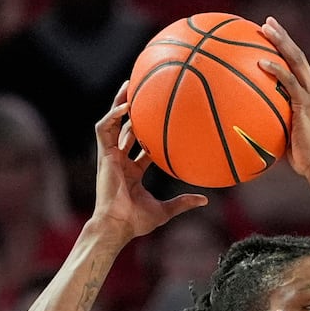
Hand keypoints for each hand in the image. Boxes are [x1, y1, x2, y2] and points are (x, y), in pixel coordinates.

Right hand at [91, 84, 208, 240]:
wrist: (117, 225)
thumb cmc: (136, 222)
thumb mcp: (165, 210)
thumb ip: (183, 203)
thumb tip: (205, 200)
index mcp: (131, 172)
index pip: (140, 147)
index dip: (148, 134)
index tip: (161, 120)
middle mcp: (120, 160)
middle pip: (125, 129)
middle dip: (132, 110)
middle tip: (142, 92)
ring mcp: (110, 156)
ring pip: (112, 123)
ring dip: (119, 103)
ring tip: (129, 85)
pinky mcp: (103, 155)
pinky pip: (104, 129)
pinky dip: (113, 116)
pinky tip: (126, 106)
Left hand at [257, 19, 309, 184]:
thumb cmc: (302, 158)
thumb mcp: (287, 134)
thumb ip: (274, 121)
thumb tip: (249, 122)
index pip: (299, 64)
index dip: (286, 47)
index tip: (272, 33)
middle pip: (298, 55)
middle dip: (283, 36)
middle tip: (267, 22)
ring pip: (296, 61)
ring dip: (280, 42)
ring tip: (264, 29)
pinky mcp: (307, 105)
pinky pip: (289, 82)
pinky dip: (276, 70)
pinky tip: (260, 62)